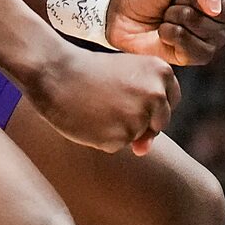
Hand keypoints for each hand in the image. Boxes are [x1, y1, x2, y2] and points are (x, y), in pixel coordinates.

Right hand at [28, 45, 179, 155]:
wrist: (54, 72)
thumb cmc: (88, 73)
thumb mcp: (126, 78)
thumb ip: (145, 110)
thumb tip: (143, 151)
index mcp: (163, 72)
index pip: (170, 102)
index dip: (147, 102)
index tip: (126, 92)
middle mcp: (157, 95)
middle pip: (158, 124)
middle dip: (136, 119)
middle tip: (108, 99)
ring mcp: (140, 117)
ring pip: (136, 136)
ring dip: (117, 128)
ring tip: (96, 105)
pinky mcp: (121, 137)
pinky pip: (116, 145)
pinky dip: (102, 137)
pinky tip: (88, 117)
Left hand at [105, 0, 224, 66]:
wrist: (122, 12)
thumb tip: (216, 9)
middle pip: (217, 7)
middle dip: (185, 0)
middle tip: (172, 1)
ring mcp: (215, 37)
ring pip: (202, 25)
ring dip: (174, 17)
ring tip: (166, 16)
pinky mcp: (201, 56)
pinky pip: (191, 46)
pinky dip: (170, 34)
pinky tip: (164, 32)